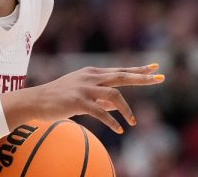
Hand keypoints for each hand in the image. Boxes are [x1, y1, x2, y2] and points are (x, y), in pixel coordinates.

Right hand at [0, 64, 163, 133]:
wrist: (36, 101)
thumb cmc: (59, 98)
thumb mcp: (81, 93)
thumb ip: (99, 96)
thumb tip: (116, 103)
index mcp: (92, 72)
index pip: (120, 70)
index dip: (138, 69)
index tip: (155, 68)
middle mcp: (90, 77)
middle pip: (121, 76)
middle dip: (142, 78)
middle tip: (160, 78)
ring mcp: (84, 88)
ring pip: (114, 95)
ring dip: (126, 109)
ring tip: (133, 122)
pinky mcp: (78, 102)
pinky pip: (101, 112)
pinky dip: (112, 121)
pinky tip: (119, 129)